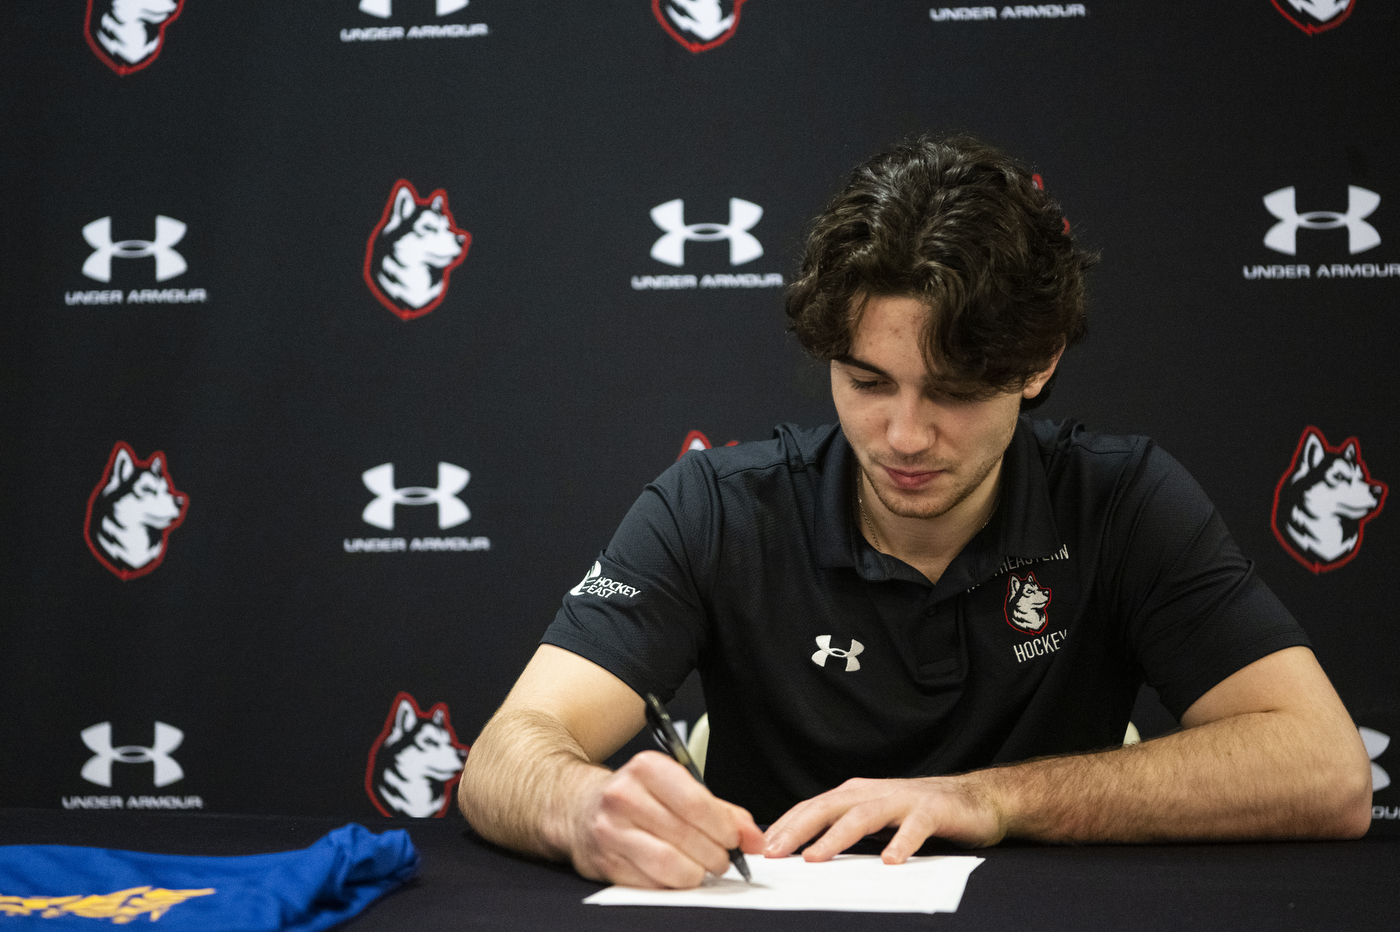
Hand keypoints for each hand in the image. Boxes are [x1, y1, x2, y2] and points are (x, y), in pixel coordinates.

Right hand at [568, 750, 764, 887]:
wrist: (578, 807)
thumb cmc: (634, 797)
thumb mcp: (675, 787)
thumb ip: (719, 810)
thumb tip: (753, 837)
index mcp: (647, 768)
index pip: (696, 803)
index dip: (724, 828)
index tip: (736, 839)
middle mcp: (624, 796)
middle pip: (686, 836)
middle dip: (715, 854)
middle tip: (723, 859)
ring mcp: (611, 831)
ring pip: (669, 864)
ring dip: (696, 873)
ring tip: (702, 868)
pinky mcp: (605, 862)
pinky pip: (651, 883)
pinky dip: (672, 884)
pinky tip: (676, 874)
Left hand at [762, 775, 1006, 863]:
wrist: (974, 799)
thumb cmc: (917, 812)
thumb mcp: (874, 818)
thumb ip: (843, 828)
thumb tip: (802, 850)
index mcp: (856, 794)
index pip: (812, 807)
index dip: (786, 825)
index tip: (761, 847)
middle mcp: (874, 792)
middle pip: (829, 807)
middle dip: (798, 829)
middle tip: (775, 852)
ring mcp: (903, 799)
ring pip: (864, 815)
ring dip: (837, 836)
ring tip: (816, 857)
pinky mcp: (933, 810)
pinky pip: (915, 827)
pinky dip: (901, 842)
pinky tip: (890, 860)